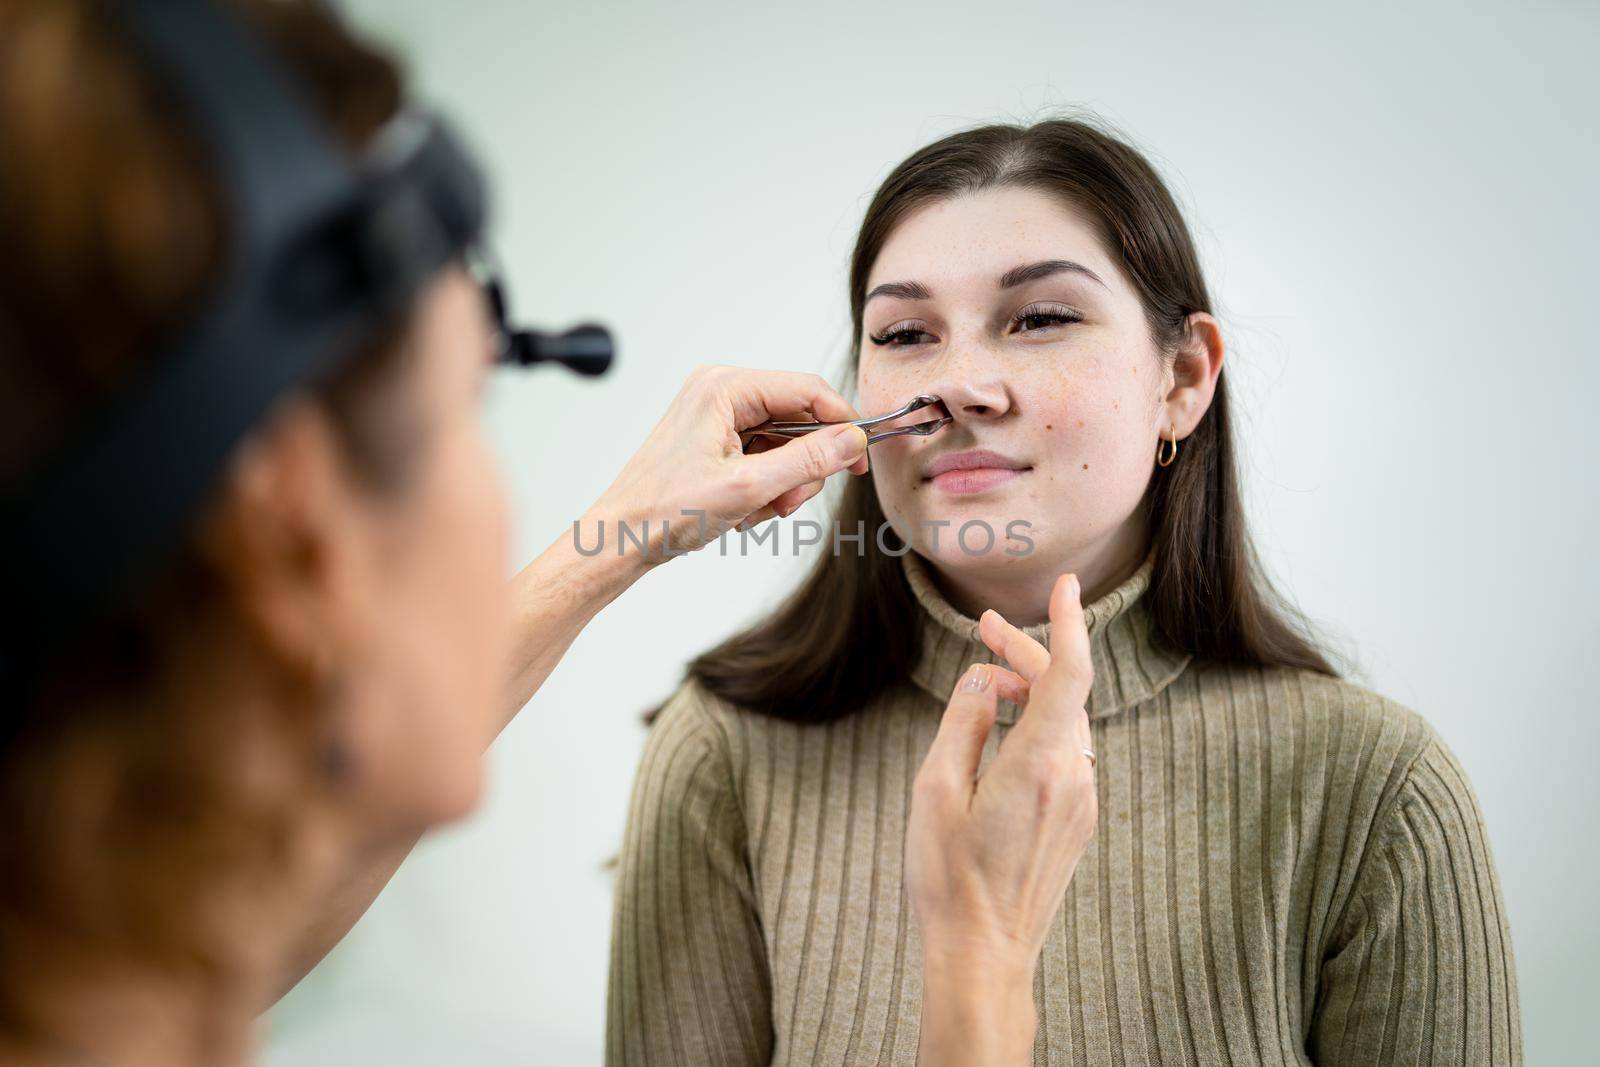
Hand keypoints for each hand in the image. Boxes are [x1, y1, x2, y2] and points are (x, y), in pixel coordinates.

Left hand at [583, 365, 868, 561]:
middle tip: (786, 503)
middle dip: (802, 467)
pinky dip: (765, 487)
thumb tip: (852, 441)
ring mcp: (717, 416)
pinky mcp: (715, 440)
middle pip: (798, 419)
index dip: (841, 424)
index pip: (808, 390)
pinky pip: (764, 457)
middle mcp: (721, 392)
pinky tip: (743, 511)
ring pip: (784, 443)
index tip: (860, 460)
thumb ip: (808, 460)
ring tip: (757, 512)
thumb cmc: (664, 511)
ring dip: (782, 483)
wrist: (620, 539)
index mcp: (725, 387)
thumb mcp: (748, 487)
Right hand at [906, 573, 1097, 1065]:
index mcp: (1040, 762)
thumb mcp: (936, 788)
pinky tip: (1004, 733)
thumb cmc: (950, 875)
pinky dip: (1041, 726)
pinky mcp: (1079, 820)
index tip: (1063, 585)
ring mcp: (1083, 800)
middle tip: (984, 630)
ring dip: (1034, 691)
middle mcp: (1075, 776)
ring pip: (1068, 721)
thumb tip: (984, 678)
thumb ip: (964, 720)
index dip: (1070, 621)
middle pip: (1065, 691)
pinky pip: (1068, 752)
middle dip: (1028, 654)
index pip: (1071, 672)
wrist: (985, 954)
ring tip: (989, 681)